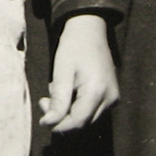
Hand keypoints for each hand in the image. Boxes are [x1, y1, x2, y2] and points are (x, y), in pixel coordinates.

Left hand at [40, 14, 118, 131]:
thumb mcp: (61, 72)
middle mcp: (111, 98)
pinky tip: (69, 91)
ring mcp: (113, 98)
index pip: (77, 122)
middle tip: (45, 99)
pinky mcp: (112, 97)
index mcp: (98, 91)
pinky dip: (77, 106)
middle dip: (61, 117)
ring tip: (58, 90)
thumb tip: (48, 124)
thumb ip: (58, 100)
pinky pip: (92, 111)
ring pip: (86, 119)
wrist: (90, 31)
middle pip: (82, 123)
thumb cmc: (74, 47)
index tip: (42, 118)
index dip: (58, 125)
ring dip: (68, 111)